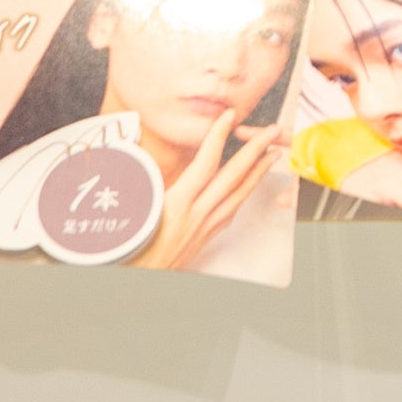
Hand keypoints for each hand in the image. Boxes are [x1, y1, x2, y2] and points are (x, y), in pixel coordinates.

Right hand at [132, 108, 283, 270]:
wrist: (136, 285)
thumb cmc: (129, 250)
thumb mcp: (130, 209)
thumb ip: (138, 180)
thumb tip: (131, 153)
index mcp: (177, 204)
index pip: (205, 163)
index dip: (218, 136)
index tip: (228, 116)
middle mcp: (197, 215)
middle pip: (233, 177)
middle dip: (255, 152)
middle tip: (272, 133)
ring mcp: (205, 228)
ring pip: (238, 196)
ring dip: (258, 173)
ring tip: (272, 155)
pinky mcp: (206, 238)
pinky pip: (231, 212)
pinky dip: (242, 195)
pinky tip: (247, 188)